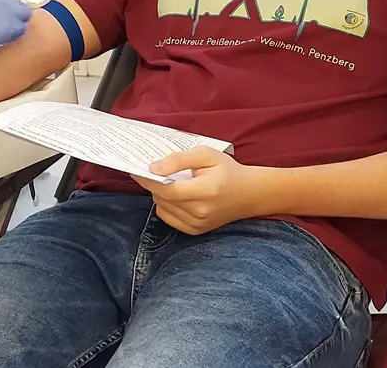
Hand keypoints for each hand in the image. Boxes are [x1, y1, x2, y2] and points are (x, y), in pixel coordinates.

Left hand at [132, 147, 268, 234]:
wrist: (250, 194)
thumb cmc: (228, 171)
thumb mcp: (206, 155)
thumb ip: (179, 159)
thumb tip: (153, 168)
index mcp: (205, 191)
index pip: (167, 189)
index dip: (148, 180)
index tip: (137, 170)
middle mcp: (201, 211)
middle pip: (162, 199)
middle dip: (154, 185)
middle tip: (156, 172)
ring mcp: (198, 224)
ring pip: (163, 208)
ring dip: (160, 195)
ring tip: (172, 183)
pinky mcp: (196, 230)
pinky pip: (169, 219)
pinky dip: (166, 206)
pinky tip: (176, 196)